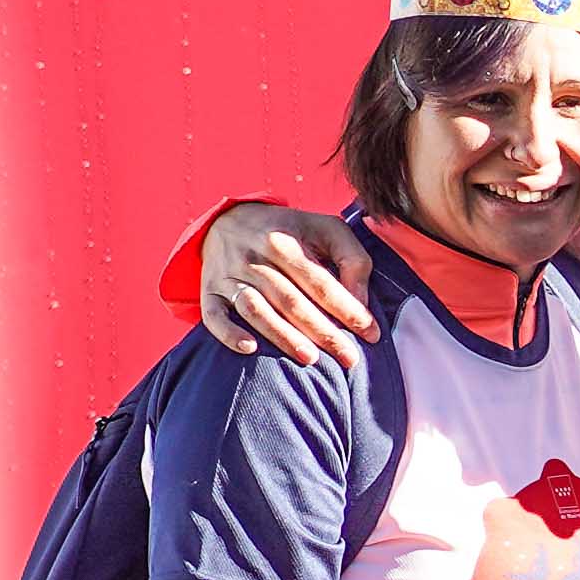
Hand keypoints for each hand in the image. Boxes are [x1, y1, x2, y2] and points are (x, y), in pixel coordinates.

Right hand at [202, 202, 375, 364]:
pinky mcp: (209, 291)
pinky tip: (250, 349)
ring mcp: (229, 275)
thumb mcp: (326, 229)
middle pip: (291, 300)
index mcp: (285, 240)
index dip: (348, 308)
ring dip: (282, 335)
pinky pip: (214, 316)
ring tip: (310, 359)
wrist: (228, 220)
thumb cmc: (289, 231)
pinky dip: (229, 333)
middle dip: (323, 332)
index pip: (320, 281)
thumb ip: (352, 259)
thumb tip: (361, 301)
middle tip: (349, 359)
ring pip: (256, 309)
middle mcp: (254, 257)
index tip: (370, 333)